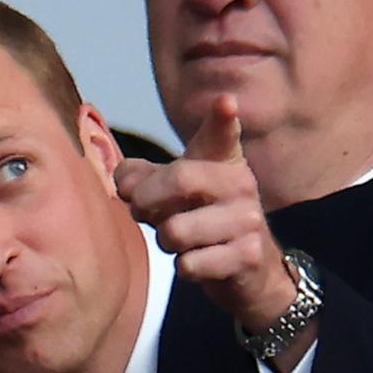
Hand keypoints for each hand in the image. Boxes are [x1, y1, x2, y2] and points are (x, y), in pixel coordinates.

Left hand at [115, 94, 308, 362]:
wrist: (249, 269)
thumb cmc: (203, 220)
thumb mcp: (175, 191)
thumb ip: (142, 178)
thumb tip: (123, 182)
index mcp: (223, 161)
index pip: (223, 134)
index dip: (223, 119)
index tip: (226, 103)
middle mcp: (241, 184)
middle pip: (180, 180)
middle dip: (146, 200)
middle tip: (141, 210)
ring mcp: (248, 220)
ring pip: (176, 231)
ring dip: (165, 241)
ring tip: (179, 239)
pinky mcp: (247, 256)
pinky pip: (190, 264)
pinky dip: (183, 267)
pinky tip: (198, 261)